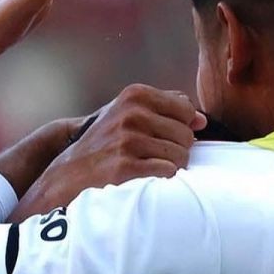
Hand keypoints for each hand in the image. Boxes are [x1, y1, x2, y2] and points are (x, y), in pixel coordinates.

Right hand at [12, 84, 202, 219]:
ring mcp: (127, 140)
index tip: (164, 136)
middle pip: (186, 135)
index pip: (186, 110)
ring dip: (172, 166)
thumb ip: (166, 108)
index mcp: (135, 96)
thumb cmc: (107, 143)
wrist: (71, 172)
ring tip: (150, 167)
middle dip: (178, 149)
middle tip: (155, 156)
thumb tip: (201, 119)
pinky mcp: (125, 166)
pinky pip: (168, 172)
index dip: (182, 127)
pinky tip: (146, 177)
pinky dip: (163, 178)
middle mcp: (131, 114)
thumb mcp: (129, 113)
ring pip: (180, 156)